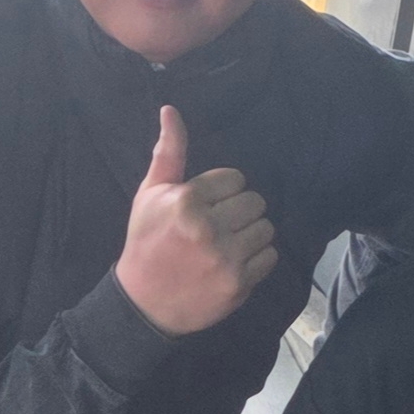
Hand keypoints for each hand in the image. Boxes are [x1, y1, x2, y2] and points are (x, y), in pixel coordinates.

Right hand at [114, 104, 278, 337]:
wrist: (144, 303)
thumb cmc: (146, 243)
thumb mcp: (150, 195)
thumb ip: (168, 153)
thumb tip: (170, 110)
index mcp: (186, 201)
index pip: (235, 179)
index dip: (224, 191)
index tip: (208, 206)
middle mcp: (207, 228)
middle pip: (255, 202)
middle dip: (240, 211)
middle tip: (221, 226)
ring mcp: (225, 258)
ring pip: (266, 229)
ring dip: (252, 235)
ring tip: (230, 244)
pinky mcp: (238, 284)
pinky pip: (270, 258)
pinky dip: (258, 259)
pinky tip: (235, 262)